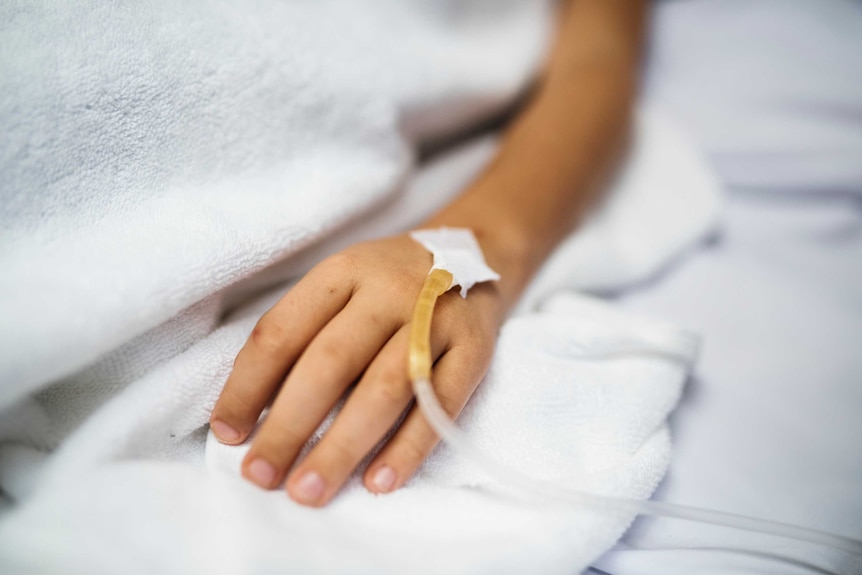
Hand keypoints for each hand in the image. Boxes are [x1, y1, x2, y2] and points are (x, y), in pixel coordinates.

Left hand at [209, 234, 504, 505]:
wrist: (477, 250)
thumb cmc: (389, 283)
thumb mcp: (342, 285)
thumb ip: (302, 335)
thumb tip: (249, 413)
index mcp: (342, 272)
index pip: (282, 332)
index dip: (248, 386)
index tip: (229, 436)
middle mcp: (389, 290)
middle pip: (330, 362)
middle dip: (289, 426)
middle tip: (261, 476)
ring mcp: (436, 318)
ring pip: (384, 388)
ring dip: (342, 446)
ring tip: (309, 490)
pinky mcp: (475, 348)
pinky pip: (440, 404)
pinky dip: (409, 447)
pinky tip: (378, 482)